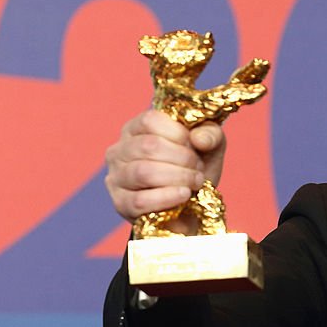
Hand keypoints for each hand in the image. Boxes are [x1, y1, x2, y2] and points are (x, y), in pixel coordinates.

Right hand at [105, 110, 226, 222]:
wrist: (193, 207)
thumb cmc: (195, 168)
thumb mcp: (210, 145)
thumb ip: (210, 134)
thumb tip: (198, 138)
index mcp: (137, 128)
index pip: (150, 120)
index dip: (178, 133)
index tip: (194, 146)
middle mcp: (119, 150)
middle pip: (148, 146)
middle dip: (183, 158)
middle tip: (198, 168)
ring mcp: (116, 178)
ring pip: (144, 172)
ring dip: (179, 177)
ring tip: (195, 182)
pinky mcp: (121, 204)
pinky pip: (140, 200)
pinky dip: (168, 197)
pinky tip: (184, 195)